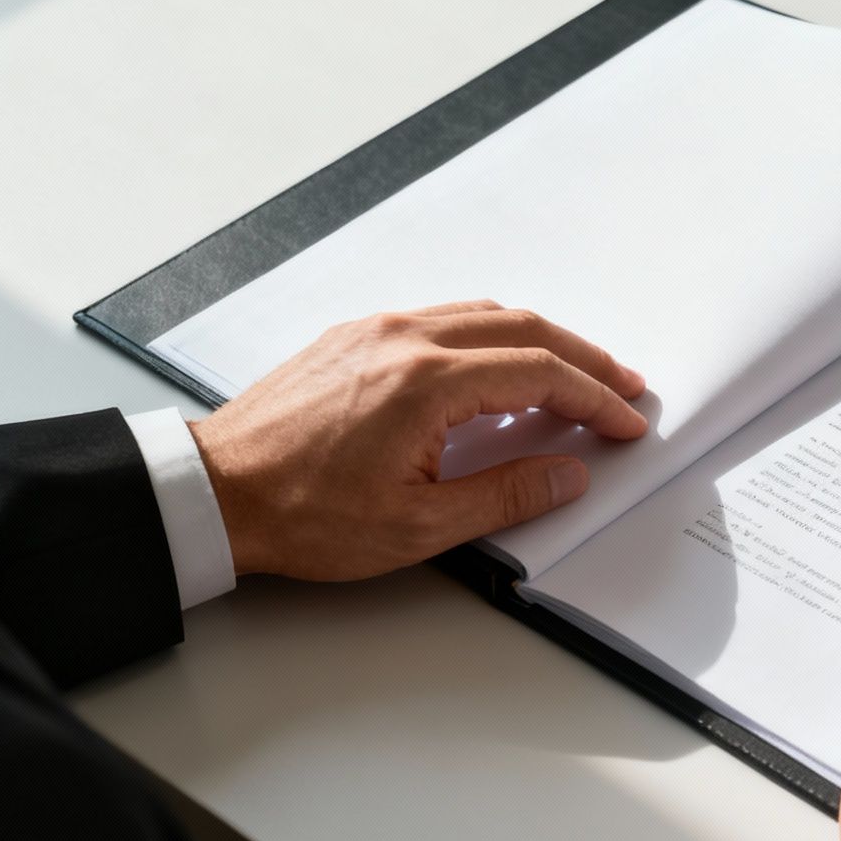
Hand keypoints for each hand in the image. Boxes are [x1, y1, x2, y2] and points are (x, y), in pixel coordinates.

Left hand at [189, 300, 646, 579]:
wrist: (214, 493)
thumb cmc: (303, 515)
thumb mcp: (419, 525)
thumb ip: (508, 496)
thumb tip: (570, 474)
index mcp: (427, 384)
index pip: (540, 374)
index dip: (595, 398)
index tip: (626, 421)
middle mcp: (406, 340)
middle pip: (523, 329)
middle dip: (584, 358)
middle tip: (622, 387)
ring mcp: (377, 331)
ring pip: (484, 315)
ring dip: (540, 341)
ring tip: (574, 374)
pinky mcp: (355, 337)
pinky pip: (444, 319)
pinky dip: (492, 336)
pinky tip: (501, 368)